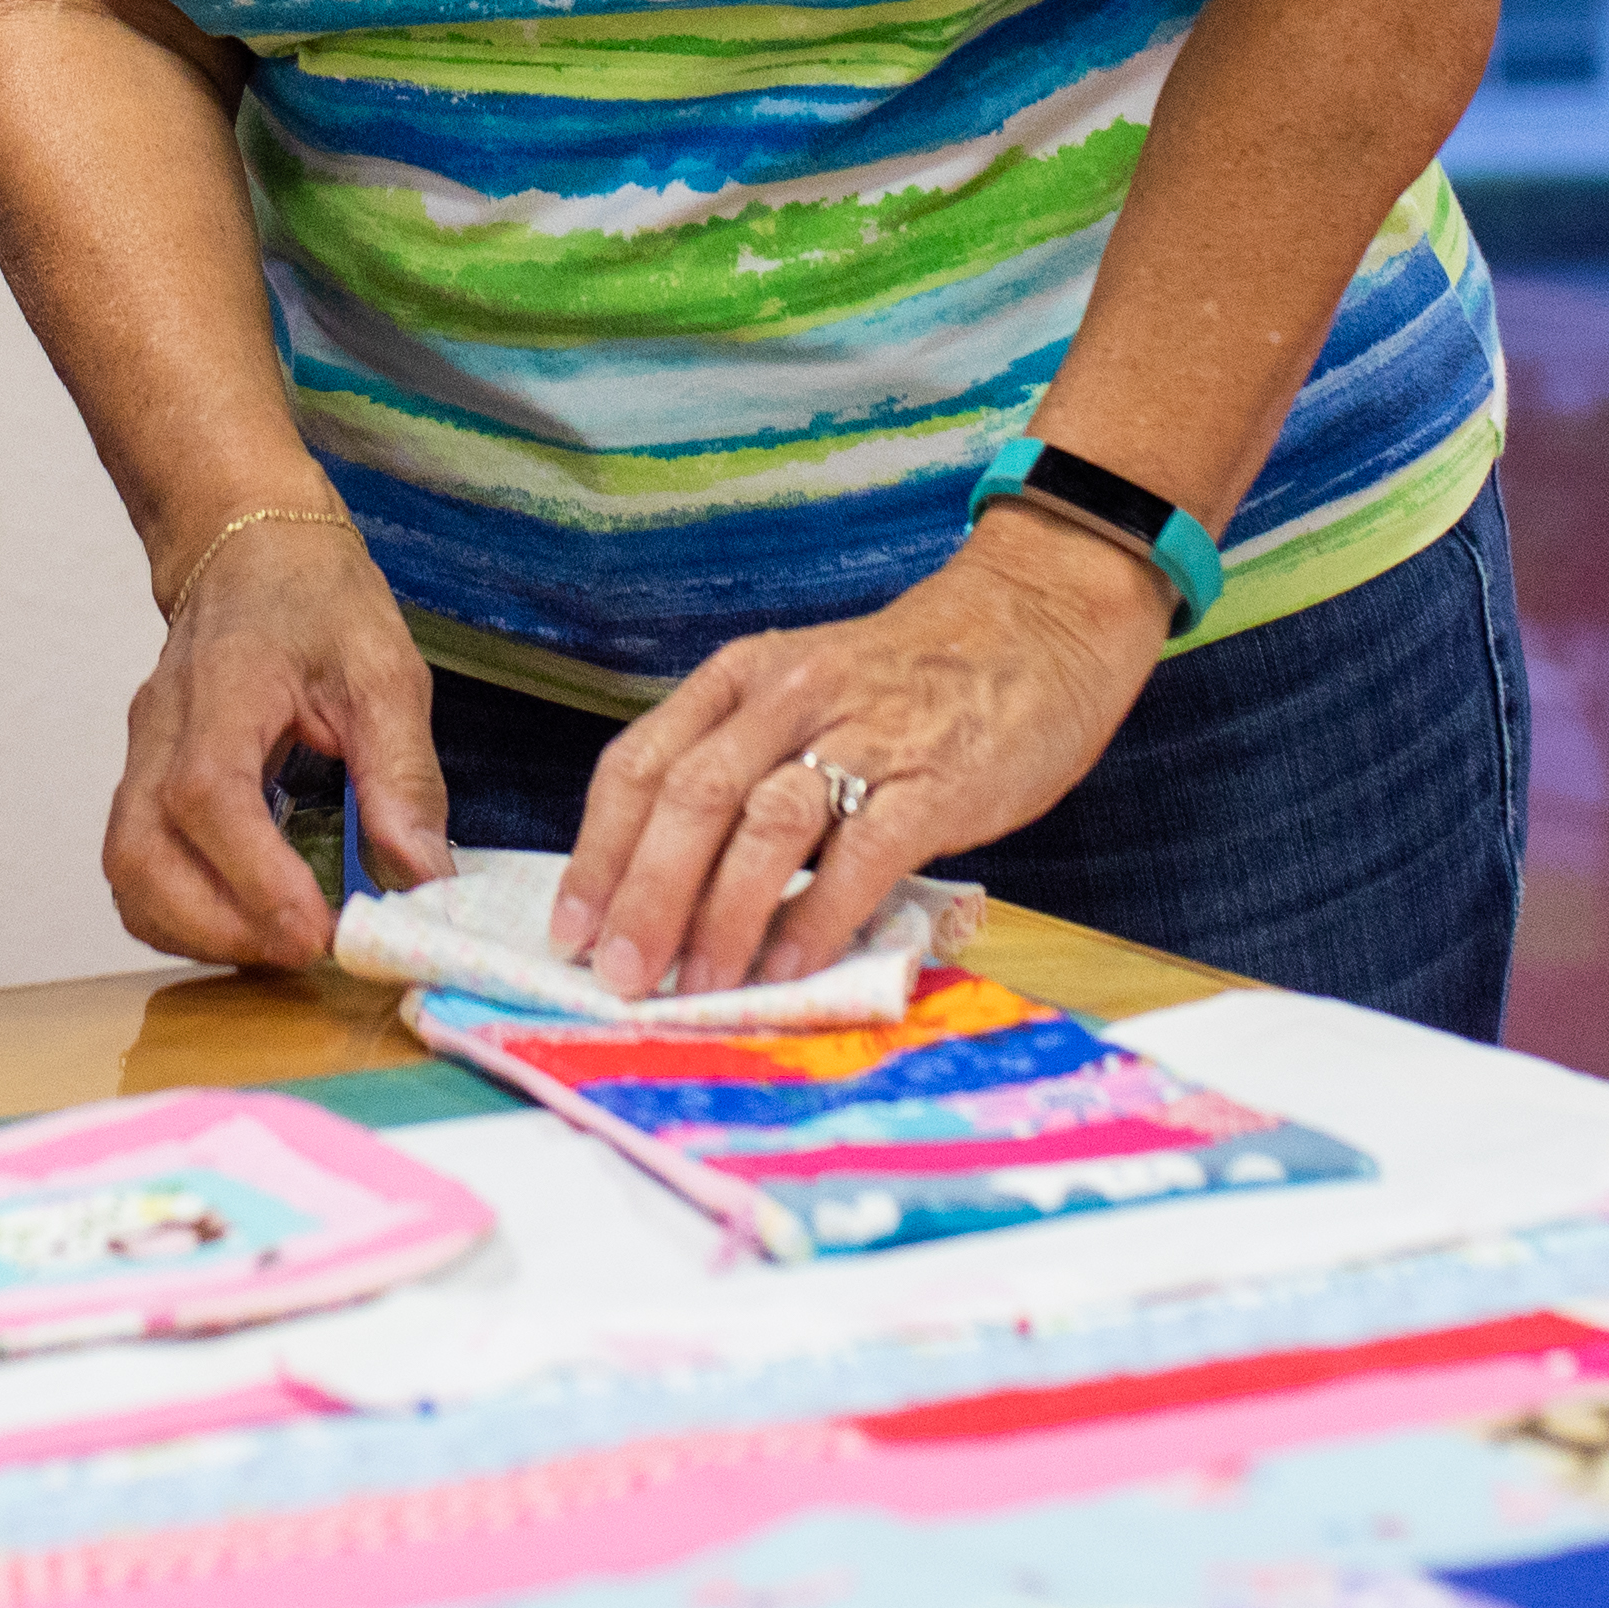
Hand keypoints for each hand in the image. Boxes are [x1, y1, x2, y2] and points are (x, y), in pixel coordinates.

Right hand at [105, 513, 450, 969]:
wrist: (249, 544)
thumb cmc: (315, 598)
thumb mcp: (385, 670)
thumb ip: (402, 775)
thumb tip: (424, 879)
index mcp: (222, 688)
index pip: (208, 794)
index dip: (254, 875)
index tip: (316, 929)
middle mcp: (160, 729)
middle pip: (140, 852)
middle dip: (219, 927)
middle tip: (306, 950)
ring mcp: (140, 757)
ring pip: (126, 870)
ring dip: (194, 931)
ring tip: (277, 945)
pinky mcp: (142, 782)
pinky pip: (135, 868)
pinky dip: (179, 914)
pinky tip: (244, 922)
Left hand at [556, 512, 1163, 997]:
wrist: (1039, 623)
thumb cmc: (912, 681)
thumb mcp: (805, 696)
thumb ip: (745, 772)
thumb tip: (674, 894)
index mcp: (740, 679)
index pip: (641, 764)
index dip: (598, 854)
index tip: (569, 929)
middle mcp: (787, 697)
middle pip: (689, 799)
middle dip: (642, 896)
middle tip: (618, 974)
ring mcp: (861, 734)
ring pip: (763, 825)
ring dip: (719, 915)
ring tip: (695, 985)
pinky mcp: (932, 780)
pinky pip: (859, 856)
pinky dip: (815, 917)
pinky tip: (787, 967)